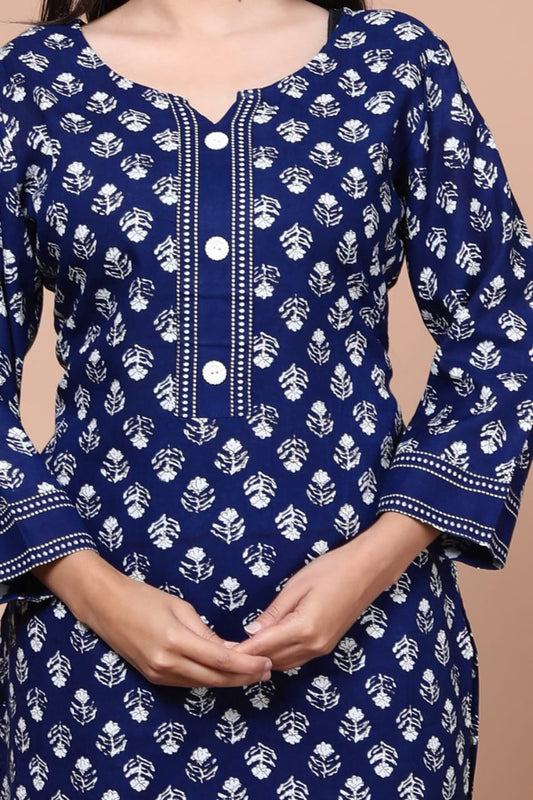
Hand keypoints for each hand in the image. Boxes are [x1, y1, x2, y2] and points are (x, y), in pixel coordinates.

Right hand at [32, 550, 271, 688]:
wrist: (104, 606)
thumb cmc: (143, 597)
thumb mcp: (180, 607)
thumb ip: (205, 632)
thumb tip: (230, 650)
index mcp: (175, 641)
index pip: (220, 660)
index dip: (246, 665)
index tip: (266, 662)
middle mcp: (166, 664)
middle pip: (214, 678)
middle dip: (243, 677)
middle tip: (266, 672)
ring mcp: (158, 674)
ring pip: (202, 684)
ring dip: (229, 681)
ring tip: (252, 674)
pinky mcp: (153, 677)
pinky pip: (187, 682)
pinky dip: (208, 679)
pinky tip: (224, 673)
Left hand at [225, 512, 441, 670]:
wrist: (368, 570)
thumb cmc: (332, 569)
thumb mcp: (296, 586)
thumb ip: (274, 612)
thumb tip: (251, 631)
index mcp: (304, 628)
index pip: (263, 646)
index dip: (239, 652)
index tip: (218, 653)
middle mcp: (314, 645)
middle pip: (272, 660)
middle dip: (247, 659)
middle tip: (221, 654)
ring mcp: (322, 648)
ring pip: (284, 662)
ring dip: (263, 660)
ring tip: (238, 654)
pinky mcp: (327, 645)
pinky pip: (296, 657)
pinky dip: (278, 656)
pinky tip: (265, 649)